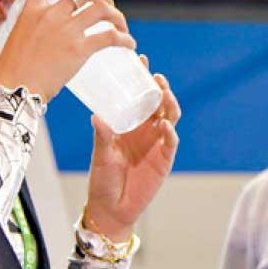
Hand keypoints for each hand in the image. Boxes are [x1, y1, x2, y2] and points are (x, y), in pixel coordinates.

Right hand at [0, 0, 135, 99]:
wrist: (12, 90)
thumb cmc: (13, 73)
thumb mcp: (18, 39)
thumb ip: (34, 31)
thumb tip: (48, 39)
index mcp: (31, 10)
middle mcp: (50, 14)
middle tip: (107, 6)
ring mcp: (66, 30)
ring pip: (101, 9)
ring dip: (117, 16)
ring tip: (122, 27)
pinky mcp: (79, 49)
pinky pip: (110, 36)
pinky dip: (124, 39)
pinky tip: (129, 45)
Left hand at [84, 58, 180, 240]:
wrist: (111, 209)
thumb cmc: (102, 180)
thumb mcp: (100, 155)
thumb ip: (102, 137)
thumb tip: (97, 116)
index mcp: (130, 124)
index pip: (139, 95)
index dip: (142, 77)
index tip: (139, 59)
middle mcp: (146, 130)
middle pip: (159, 102)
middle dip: (159, 87)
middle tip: (154, 75)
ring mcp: (157, 144)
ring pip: (170, 116)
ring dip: (168, 103)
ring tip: (163, 93)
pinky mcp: (164, 159)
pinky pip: (171, 142)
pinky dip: (170, 132)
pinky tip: (165, 125)